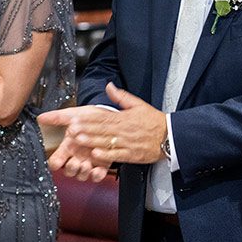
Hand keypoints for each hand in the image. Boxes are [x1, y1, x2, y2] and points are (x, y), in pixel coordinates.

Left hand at [40, 82, 168, 179]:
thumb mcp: (138, 104)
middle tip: (71, 129)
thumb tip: (109, 86)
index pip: (102, 117)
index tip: (75, 118)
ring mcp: (127, 143)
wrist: (170, 136)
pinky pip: (117, 155)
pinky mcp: (131, 155)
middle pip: (101, 129)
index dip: (87, 119)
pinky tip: (96, 154)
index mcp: (124, 118)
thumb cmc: (154, 121)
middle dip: (85, 129)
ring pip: (106, 142)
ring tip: (79, 139)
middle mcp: (123, 130)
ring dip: (92, 140)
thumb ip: (121, 97)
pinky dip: (106, 155)